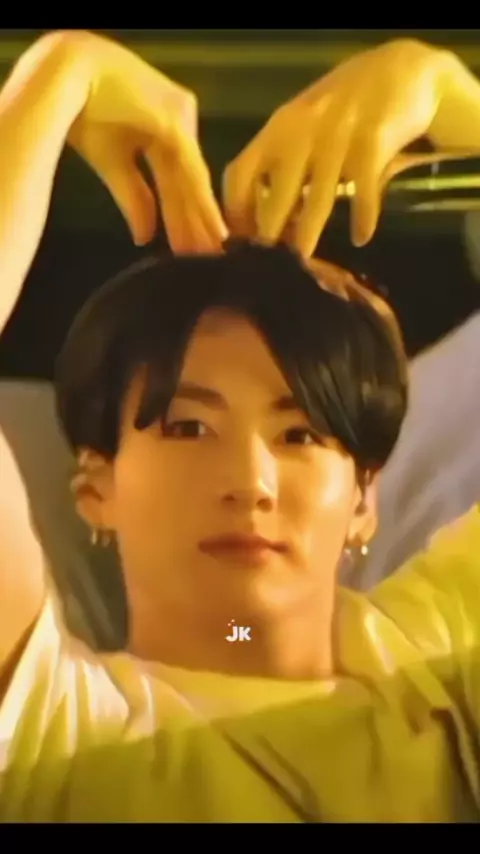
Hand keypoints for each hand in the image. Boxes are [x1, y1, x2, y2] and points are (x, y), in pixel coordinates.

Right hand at [64, 31, 226, 250]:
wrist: (65, 78)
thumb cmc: (82, 113)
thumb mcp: (113, 164)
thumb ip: (134, 199)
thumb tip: (144, 237)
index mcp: (164, 130)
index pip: (176, 181)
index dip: (182, 216)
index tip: (189, 248)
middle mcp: (179, 124)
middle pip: (188, 184)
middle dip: (196, 224)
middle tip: (209, 258)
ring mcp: (181, 121)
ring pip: (194, 180)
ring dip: (203, 219)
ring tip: (215, 252)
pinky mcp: (175, 123)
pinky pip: (192, 170)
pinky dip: (202, 202)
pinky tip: (214, 227)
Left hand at [223, 39, 468, 254]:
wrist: (396, 71)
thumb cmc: (340, 110)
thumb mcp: (301, 129)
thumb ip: (282, 166)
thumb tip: (263, 223)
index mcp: (276, 131)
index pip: (240, 175)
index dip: (236, 212)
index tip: (242, 243)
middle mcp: (301, 133)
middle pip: (276, 195)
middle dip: (269, 234)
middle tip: (267, 266)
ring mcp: (337, 138)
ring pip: (317, 199)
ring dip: (307, 234)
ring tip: (301, 262)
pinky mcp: (373, 142)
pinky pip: (364, 191)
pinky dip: (363, 218)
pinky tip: (361, 237)